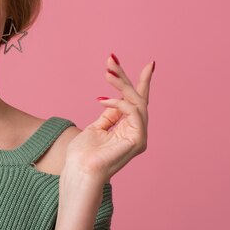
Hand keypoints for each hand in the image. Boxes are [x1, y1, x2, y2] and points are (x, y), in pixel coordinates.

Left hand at [64, 53, 153, 183]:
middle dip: (124, 77)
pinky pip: (133, 112)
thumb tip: (115, 99)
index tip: (150, 64)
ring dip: (120, 84)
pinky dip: (118, 102)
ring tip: (107, 72)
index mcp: (127, 128)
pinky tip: (101, 99)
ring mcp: (139, 136)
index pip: (137, 102)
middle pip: (136, 98)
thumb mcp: (96, 127)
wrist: (79, 170)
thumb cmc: (83, 153)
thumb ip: (109, 115)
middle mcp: (137, 131)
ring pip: (136, 101)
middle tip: (111, 59)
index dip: (143, 82)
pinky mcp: (138, 140)